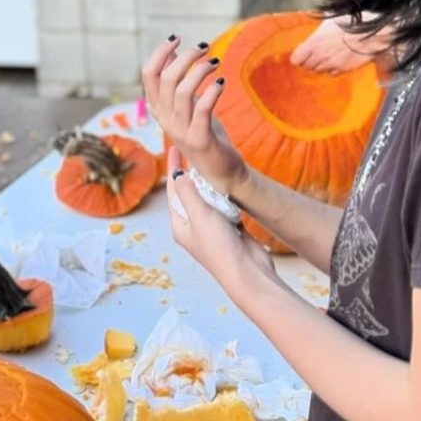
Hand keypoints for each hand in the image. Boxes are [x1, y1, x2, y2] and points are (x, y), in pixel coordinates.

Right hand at [141, 36, 248, 196]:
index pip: (148, 74)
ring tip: (215, 63)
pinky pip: (202, 109)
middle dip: (185, 57)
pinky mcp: (199, 139)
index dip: (160, 52)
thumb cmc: (204, 133)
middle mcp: (164, 118)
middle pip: (165, 78)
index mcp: (158, 108)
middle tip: (204, 47)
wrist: (219, 170)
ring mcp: (180, 130)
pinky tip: (221, 83)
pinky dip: (212, 92)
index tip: (177, 37)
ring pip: (181, 91)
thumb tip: (171, 51)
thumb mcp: (187, 105)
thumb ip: (176, 81)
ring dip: (200, 71)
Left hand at [166, 147, 275, 283]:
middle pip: (188, 194)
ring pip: (207, 200)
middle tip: (193, 151)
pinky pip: (223, 208)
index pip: (173, 191)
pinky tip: (226, 184)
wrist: (248, 272)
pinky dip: (223, 196)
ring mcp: (211, 230)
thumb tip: (179, 175)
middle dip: (189, 173)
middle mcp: (193, 228)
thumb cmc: (220, 246)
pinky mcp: (229, 231)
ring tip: (208, 163)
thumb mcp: (199, 215)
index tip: (175, 147)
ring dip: (207, 184)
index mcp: (180, 225)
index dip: (173, 168)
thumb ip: (188, 193)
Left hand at [290, 17, 384, 73]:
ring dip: (320, 65)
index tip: (301, 54)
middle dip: (309, 61)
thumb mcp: (332, 19)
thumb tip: (319, 21)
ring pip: (318, 70)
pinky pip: (332, 73)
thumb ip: (321, 26)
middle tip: (315, 55)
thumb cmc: (354, 23)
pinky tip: (337, 61)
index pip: (296, 59)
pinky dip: (332, 69)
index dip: (298, 56)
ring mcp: (332, 64)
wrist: (374, 33)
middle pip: (306, 66)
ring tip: (327, 57)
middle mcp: (320, 56)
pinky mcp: (344, 69)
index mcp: (314, 42)